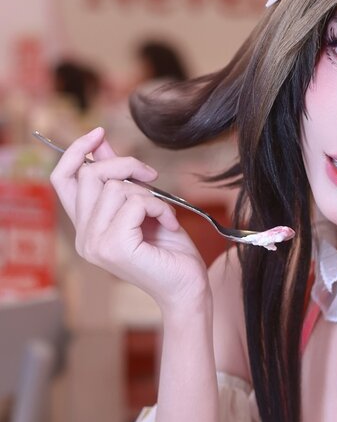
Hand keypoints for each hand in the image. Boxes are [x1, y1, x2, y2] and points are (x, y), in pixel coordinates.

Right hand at [51, 127, 208, 311]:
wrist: (188, 287)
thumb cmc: (170, 251)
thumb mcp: (143, 206)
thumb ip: (119, 178)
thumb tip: (100, 143)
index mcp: (86, 227)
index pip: (62, 179)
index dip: (75, 151)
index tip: (99, 134)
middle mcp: (84, 237)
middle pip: (89, 174)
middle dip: (126, 165)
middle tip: (152, 177)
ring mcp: (95, 244)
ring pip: (115, 187)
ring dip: (149, 193)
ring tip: (164, 214)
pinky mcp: (114, 246)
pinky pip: (134, 202)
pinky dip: (159, 206)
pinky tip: (169, 224)